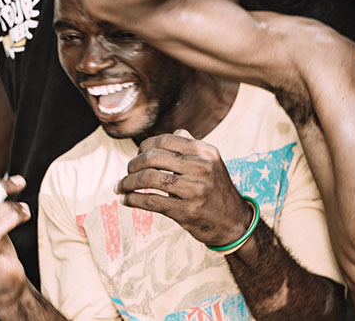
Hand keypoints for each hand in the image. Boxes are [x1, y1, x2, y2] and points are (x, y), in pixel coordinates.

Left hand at [116, 130, 252, 247]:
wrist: (233, 220)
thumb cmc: (217, 190)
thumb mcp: (212, 163)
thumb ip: (192, 147)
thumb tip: (173, 133)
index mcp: (206, 152)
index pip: (165, 140)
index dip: (144, 146)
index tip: (137, 155)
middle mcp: (202, 167)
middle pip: (153, 157)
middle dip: (133, 165)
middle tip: (127, 172)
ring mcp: (195, 189)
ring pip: (149, 179)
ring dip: (127, 183)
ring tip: (120, 187)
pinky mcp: (187, 211)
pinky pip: (151, 201)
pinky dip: (133, 200)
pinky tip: (126, 199)